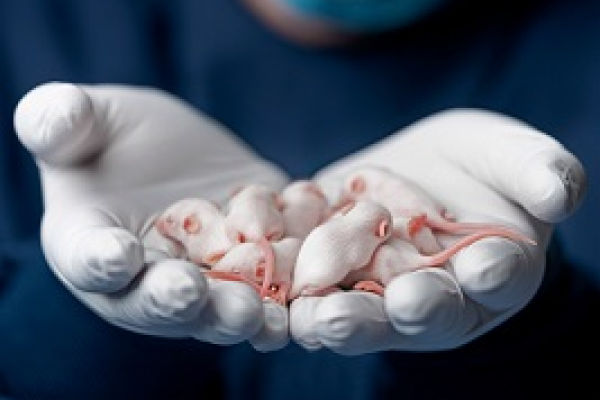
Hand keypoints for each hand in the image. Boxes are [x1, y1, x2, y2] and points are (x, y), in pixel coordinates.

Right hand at [14, 82, 288, 350]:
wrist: (172, 152)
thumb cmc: (113, 136)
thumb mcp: (83, 119)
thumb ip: (60, 121)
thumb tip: (53, 122)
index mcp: (92, 244)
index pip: (88, 258)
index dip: (99, 258)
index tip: (116, 254)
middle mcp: (145, 277)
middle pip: (157, 300)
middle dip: (174, 301)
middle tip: (192, 297)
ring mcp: (203, 280)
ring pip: (216, 306)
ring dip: (234, 314)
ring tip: (254, 316)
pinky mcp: (251, 266)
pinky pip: (270, 283)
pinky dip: (287, 291)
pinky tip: (308, 292)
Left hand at [290, 109, 585, 353]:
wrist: (416, 170)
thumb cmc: (476, 166)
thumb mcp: (508, 156)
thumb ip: (537, 171)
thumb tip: (560, 193)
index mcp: (487, 270)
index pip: (497, 275)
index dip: (493, 271)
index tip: (484, 267)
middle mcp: (431, 293)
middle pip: (421, 310)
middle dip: (406, 311)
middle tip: (396, 308)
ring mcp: (376, 290)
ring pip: (360, 311)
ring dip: (340, 318)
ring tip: (319, 320)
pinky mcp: (328, 272)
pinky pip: (308, 285)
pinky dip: (289, 289)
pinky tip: (267, 293)